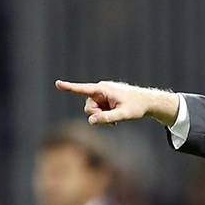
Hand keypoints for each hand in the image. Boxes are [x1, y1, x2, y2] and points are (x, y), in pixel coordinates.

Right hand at [55, 80, 178, 125]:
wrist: (147, 102)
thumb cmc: (137, 107)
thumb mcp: (123, 115)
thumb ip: (107, 118)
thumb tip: (90, 121)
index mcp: (103, 89)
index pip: (83, 89)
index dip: (69, 87)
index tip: (57, 83)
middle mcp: (101, 89)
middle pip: (88, 107)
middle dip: (97, 116)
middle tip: (112, 121)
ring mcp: (102, 94)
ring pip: (93, 110)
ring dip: (102, 116)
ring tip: (116, 117)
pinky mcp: (105, 98)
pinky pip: (98, 110)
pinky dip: (104, 115)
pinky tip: (115, 118)